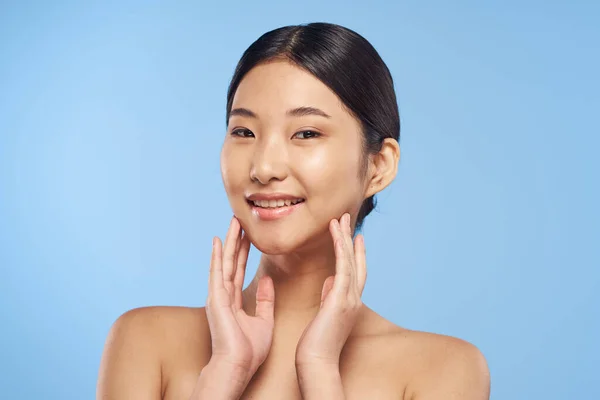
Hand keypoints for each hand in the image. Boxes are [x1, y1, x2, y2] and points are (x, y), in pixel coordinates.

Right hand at [205, 217, 274, 380]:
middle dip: (236, 240)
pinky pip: (217, 273)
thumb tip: (267, 280)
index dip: (244, 251)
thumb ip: (265, 300)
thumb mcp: (264, 320)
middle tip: (239, 220)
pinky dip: (217, 256)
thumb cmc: (249, 350)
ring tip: (233, 222)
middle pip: (231, 261)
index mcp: (233, 300)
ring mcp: (218, 296)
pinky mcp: (216, 300)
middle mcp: (223, 295)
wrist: (238, 366)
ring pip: (224, 262)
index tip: (248, 235)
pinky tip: (218, 241)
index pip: (239, 269)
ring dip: (229, 241)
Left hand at [295, 213, 366, 366]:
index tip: (353, 235)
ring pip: (350, 260)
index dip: (355, 252)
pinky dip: (342, 248)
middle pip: (355, 262)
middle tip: (346, 219)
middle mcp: (354, 298)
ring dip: (345, 238)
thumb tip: (329, 280)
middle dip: (351, 239)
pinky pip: (343, 266)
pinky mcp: (341, 298)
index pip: (355, 272)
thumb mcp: (324, 314)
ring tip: (340, 219)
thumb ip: (329, 295)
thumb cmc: (316, 343)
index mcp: (348, 302)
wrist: (316, 361)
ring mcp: (350, 298)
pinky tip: (338, 233)